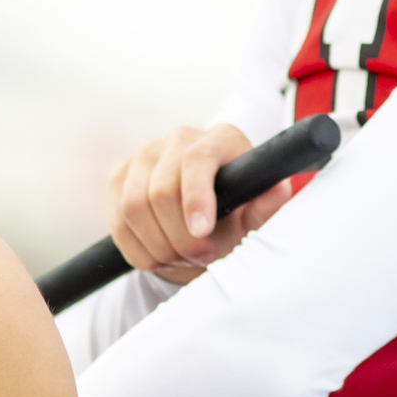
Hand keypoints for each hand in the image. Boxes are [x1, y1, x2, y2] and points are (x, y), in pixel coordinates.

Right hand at [105, 123, 297, 284]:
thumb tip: (280, 190)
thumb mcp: (254, 217)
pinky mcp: (121, 176)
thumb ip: (266, 205)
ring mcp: (145, 154)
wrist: (205, 221)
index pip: (198, 158)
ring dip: (158, 246)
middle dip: (180, 238)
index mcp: (221, 138)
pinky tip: (160, 258)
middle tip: (201, 257)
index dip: (196, 198)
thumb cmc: (236, 216)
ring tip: (182, 258)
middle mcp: (180, 137)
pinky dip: (138, 251)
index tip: (202, 233)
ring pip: (133, 207)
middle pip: (161, 190)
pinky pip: (117, 221)